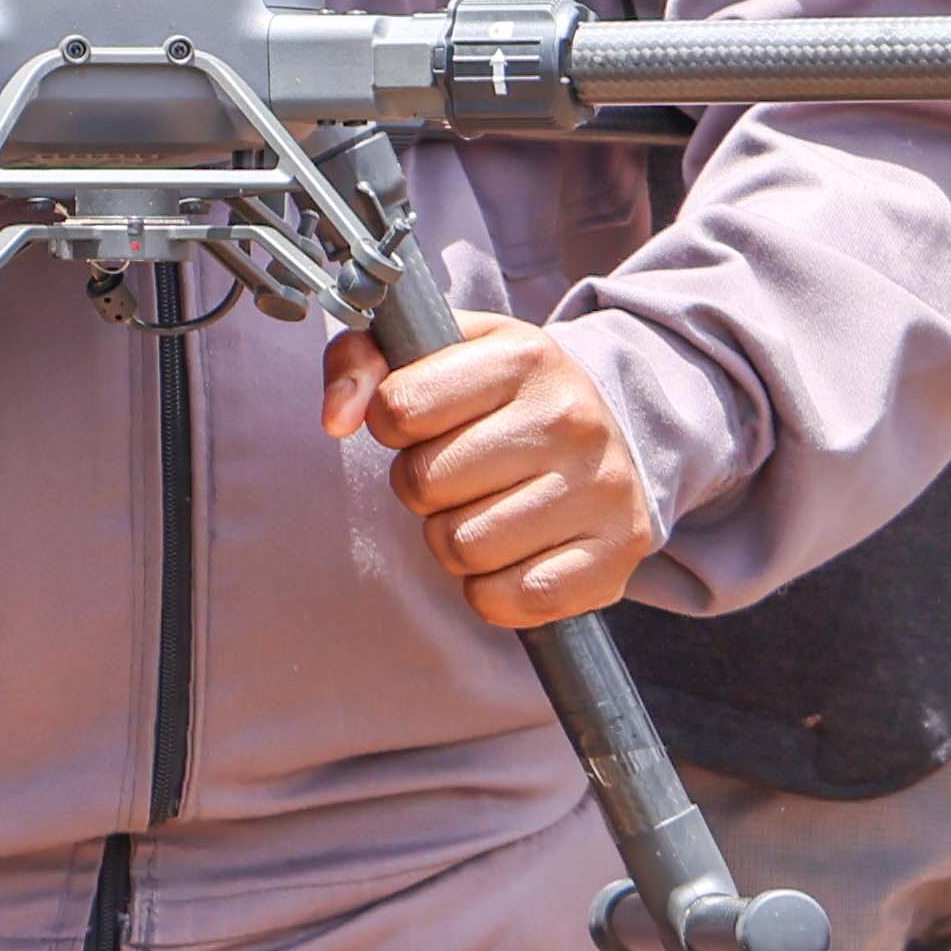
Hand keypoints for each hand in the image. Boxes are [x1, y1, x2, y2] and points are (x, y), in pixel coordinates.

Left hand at [326, 308, 660, 627]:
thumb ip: (361, 362)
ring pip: (463, 547)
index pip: (399, 406)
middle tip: (457, 475)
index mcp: (524, 355)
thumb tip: (335, 420)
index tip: (421, 424)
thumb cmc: (503, 397)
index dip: (392, 424)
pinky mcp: (615, 554)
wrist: (611, 431)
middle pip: (425, 483)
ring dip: (454, 541)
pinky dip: (494, 591)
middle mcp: (570, 417)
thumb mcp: (440, 352)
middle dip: (422, 487)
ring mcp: (601, 488)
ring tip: (484, 511)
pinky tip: (512, 556)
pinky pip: (512, 598)